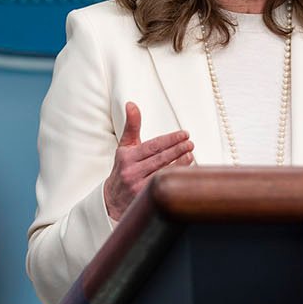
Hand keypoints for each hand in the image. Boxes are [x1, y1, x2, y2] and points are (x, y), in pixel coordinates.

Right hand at [104, 102, 193, 220]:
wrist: (113, 199)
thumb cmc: (123, 168)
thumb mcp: (125, 146)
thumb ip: (131, 126)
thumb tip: (131, 104)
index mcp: (127, 156)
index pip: (153, 146)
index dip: (170, 140)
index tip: (184, 134)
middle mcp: (131, 171)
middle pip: (159, 159)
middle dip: (177, 150)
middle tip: (190, 143)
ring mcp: (138, 186)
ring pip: (163, 173)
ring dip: (179, 164)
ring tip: (190, 155)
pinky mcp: (144, 199)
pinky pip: (163, 186)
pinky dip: (175, 178)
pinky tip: (185, 172)